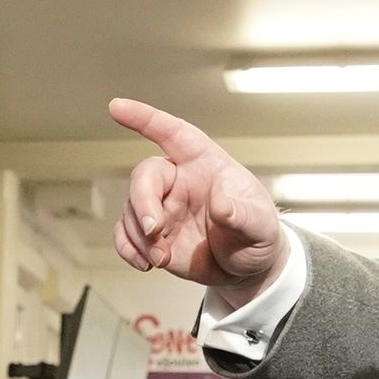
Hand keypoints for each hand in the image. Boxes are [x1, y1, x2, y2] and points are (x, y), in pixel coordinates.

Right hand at [109, 100, 287, 307]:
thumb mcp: (262, 225)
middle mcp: (180, 181)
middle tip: (155, 230)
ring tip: (161, 258)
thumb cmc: (258, 235)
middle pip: (145, 176)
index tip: (117, 107)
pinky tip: (145, 264)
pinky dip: (127, 249)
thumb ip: (243, 214)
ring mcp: (164, 208)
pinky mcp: (154, 236)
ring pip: (132, 209)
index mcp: (205, 165)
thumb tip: (221, 205)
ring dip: (140, 235)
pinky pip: (126, 234)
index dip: (146, 118)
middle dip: (143, 202)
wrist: (250, 270)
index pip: (174, 133)